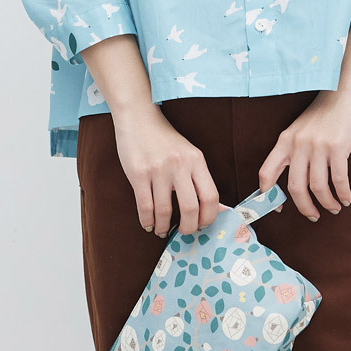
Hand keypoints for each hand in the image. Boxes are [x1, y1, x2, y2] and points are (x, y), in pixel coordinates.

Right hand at [112, 103, 221, 236]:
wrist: (138, 118)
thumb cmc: (164, 138)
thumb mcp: (188, 153)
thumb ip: (198, 178)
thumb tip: (213, 209)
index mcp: (196, 160)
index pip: (211, 196)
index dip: (209, 217)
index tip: (203, 225)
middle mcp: (180, 165)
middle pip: (190, 208)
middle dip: (188, 228)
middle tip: (184, 232)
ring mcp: (158, 170)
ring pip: (165, 211)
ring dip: (163, 227)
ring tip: (162, 230)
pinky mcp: (138, 174)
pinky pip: (145, 207)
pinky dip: (147, 221)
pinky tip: (148, 224)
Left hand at [256, 87, 350, 219]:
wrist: (345, 86)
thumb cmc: (326, 110)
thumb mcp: (302, 127)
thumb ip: (295, 149)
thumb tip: (295, 180)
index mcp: (285, 140)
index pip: (267, 172)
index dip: (268, 195)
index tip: (277, 209)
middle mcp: (298, 144)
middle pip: (295, 187)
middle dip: (304, 207)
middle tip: (313, 216)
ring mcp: (318, 145)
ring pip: (317, 187)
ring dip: (327, 203)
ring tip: (334, 209)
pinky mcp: (338, 146)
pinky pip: (338, 179)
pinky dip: (342, 194)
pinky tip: (346, 199)